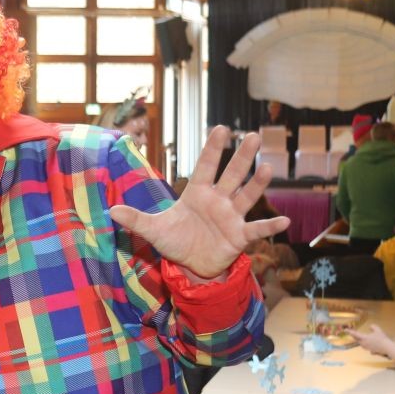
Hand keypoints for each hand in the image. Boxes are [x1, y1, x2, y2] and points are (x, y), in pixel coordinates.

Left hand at [108, 126, 290, 278]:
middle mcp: (218, 200)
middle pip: (231, 174)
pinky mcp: (239, 236)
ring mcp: (231, 216)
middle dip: (241, 157)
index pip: (205, 166)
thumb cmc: (176, 240)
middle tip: (251, 135)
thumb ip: (136, 219)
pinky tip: (284, 220)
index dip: (212, 149)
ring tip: (267, 168)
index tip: (220, 128)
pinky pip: (256, 229)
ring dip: (257, 183)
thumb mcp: (154, 230)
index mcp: (197, 193)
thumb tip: (110, 210)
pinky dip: (270, 226)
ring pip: (246, 196)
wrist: (191, 265)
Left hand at [351, 324, 391, 354]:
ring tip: (358, 338)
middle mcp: (364, 343)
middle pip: (357, 339)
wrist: (387, 347)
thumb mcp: (378, 330)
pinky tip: (368, 343)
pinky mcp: (370, 350)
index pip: (355, 334)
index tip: (345, 330)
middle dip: (354, 336)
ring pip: (361, 343)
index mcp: (364, 338)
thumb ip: (373, 327)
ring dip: (359, 340)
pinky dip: (365, 344)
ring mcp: (367, 348)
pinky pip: (365, 346)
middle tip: (352, 333)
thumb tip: (370, 326)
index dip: (350, 331)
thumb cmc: (382, 338)